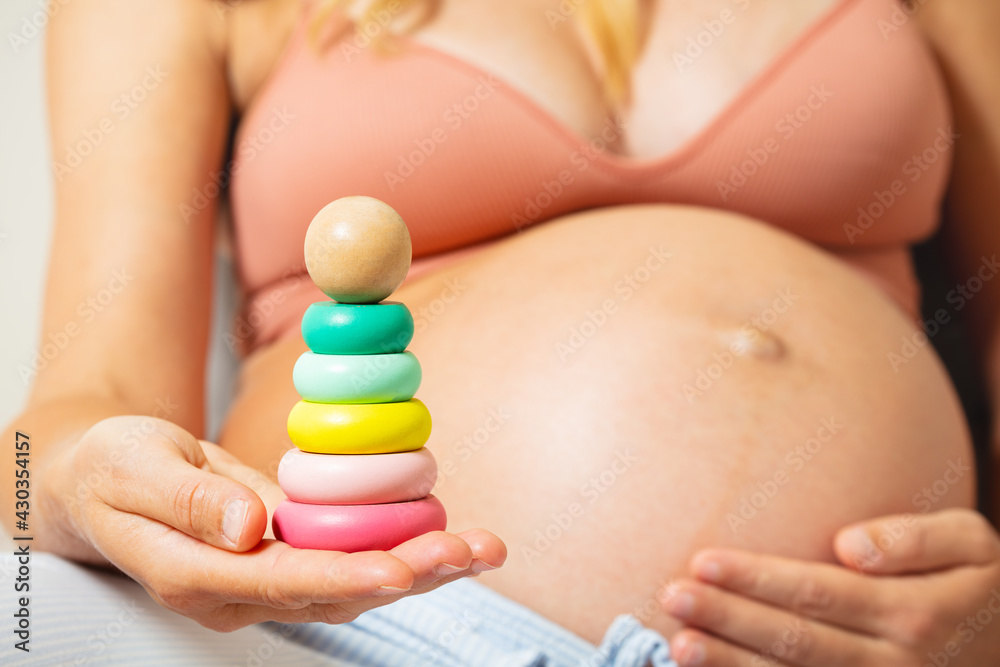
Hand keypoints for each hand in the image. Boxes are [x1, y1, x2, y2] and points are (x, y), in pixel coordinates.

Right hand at [43, 416, 506, 630]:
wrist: (105, 482)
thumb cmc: (112, 469)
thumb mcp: (133, 468)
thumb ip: (187, 501)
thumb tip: (248, 529)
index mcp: (196, 575)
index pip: (281, 583)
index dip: (343, 578)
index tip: (398, 570)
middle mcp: (240, 593)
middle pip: (336, 593)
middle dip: (409, 574)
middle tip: (473, 551)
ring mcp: (269, 581)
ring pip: (355, 585)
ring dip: (422, 567)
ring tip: (484, 547)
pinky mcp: (290, 558)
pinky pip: (352, 561)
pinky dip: (404, 550)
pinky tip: (450, 537)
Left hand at [660, 509, 999, 665]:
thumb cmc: (977, 584)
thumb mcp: (973, 545)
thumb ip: (915, 539)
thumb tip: (848, 544)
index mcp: (912, 613)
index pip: (818, 592)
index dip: (756, 579)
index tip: (703, 561)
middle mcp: (893, 663)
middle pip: (795, 640)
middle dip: (728, 619)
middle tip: (671, 598)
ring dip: (731, 666)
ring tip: (677, 645)